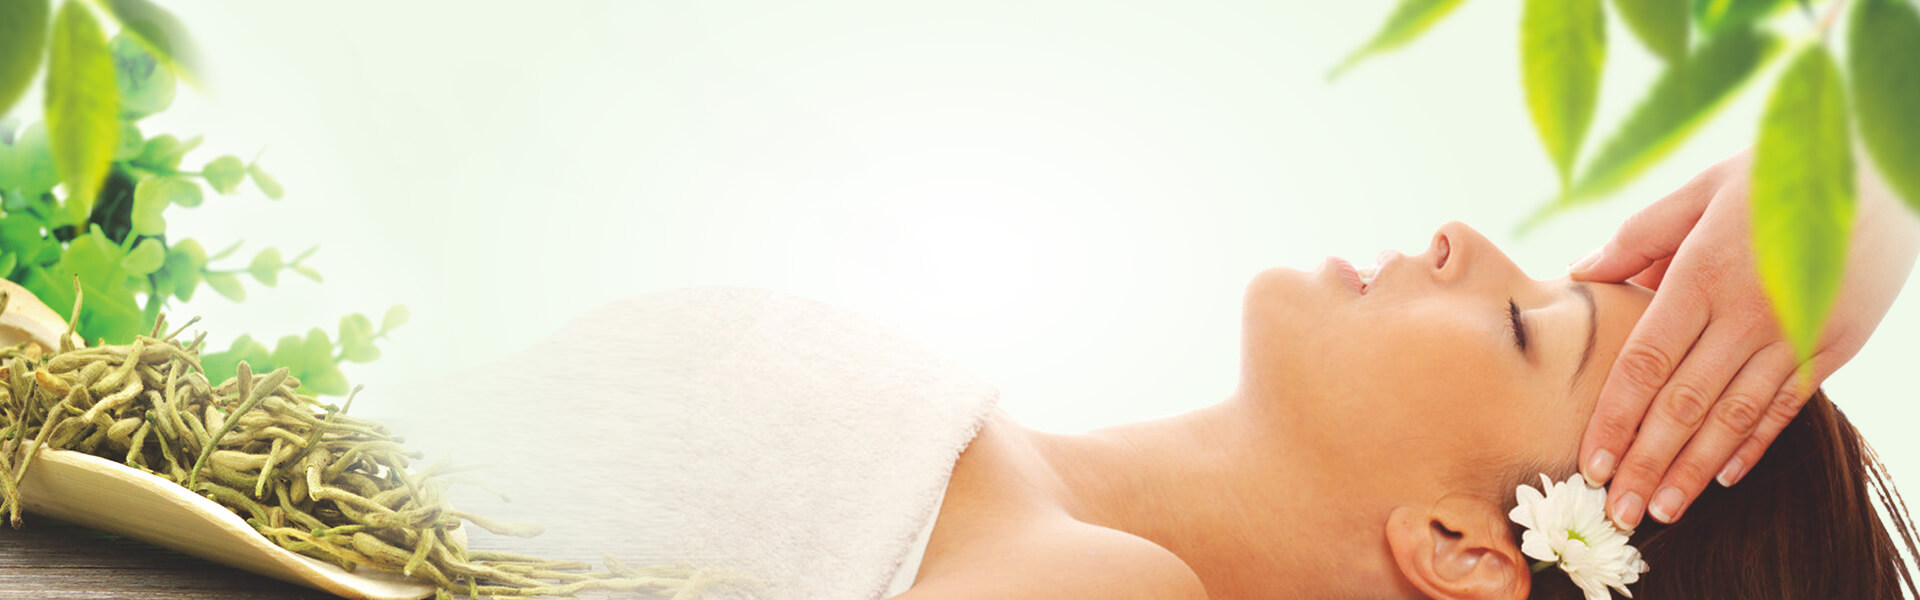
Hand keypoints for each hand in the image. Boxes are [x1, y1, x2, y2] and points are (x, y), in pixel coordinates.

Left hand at [1568, 147, 1919, 529]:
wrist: (1879, 173)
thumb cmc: (1774, 176)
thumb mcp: (1701, 190)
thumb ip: (1640, 236)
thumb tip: (1579, 271)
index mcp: (1701, 276)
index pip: (1645, 364)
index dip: (1616, 418)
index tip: (1591, 461)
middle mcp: (1746, 314)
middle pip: (1685, 404)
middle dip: (1647, 463)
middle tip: (1617, 510)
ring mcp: (1794, 334)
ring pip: (1735, 417)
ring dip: (1695, 469)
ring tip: (1663, 510)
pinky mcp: (1833, 344)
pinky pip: (1786, 405)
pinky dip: (1753, 444)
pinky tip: (1723, 476)